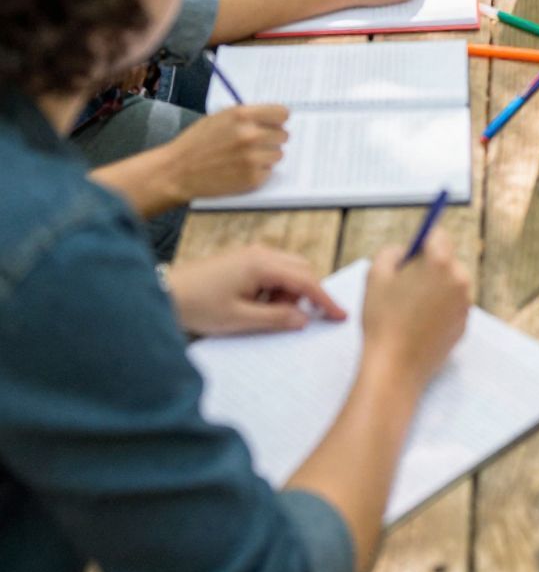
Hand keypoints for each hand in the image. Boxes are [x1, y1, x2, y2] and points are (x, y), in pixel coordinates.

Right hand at [161, 105, 289, 203]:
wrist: (177, 171)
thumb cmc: (196, 142)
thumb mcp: (220, 117)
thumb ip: (246, 116)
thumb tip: (272, 119)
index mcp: (243, 115)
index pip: (282, 113)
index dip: (277, 120)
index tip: (273, 124)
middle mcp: (251, 135)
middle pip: (283, 135)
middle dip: (271, 139)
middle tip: (255, 144)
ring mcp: (252, 158)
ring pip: (278, 154)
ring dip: (266, 156)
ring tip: (245, 158)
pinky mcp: (252, 179)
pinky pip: (268, 172)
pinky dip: (258, 172)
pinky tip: (240, 170)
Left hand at [168, 244, 347, 337]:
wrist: (166, 292)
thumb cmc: (199, 305)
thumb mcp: (239, 319)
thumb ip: (276, 318)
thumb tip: (304, 318)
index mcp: (262, 264)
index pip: (305, 280)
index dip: (325, 299)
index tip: (340, 315)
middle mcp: (261, 252)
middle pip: (301, 269)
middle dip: (303, 295)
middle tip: (288, 319)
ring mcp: (252, 253)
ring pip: (288, 270)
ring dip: (286, 293)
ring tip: (261, 314)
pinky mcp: (244, 259)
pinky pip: (272, 271)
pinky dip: (274, 288)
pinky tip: (255, 305)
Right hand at [361, 231, 470, 385]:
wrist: (394, 367)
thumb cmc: (383, 320)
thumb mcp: (376, 275)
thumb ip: (391, 252)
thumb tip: (405, 251)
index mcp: (440, 262)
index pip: (438, 235)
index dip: (422, 242)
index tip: (411, 253)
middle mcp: (459, 279)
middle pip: (445, 260)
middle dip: (428, 267)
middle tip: (404, 285)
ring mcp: (465, 304)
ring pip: (449, 284)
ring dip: (434, 289)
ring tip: (409, 309)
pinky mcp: (464, 325)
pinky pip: (452, 307)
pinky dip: (439, 310)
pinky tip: (419, 324)